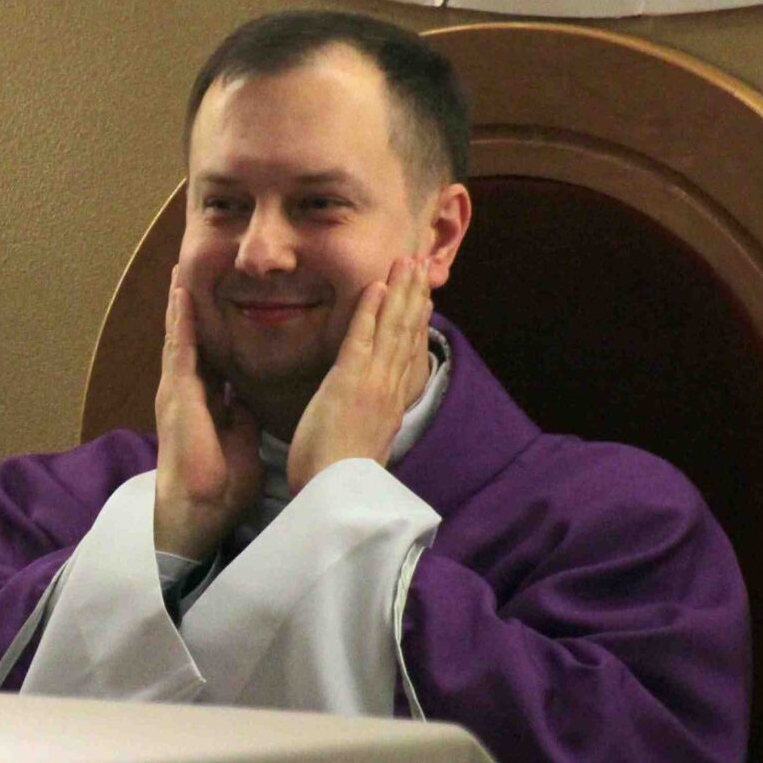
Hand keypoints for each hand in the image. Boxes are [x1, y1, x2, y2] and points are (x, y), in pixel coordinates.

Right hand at [153, 267, 263, 560]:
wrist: (199, 508)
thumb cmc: (221, 487)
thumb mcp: (241, 443)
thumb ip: (242, 420)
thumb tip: (249, 404)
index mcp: (202, 406)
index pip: (207, 361)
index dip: (209, 335)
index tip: (213, 309)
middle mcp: (184, 394)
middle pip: (187, 343)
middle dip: (188, 312)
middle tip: (186, 276)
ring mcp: (176, 391)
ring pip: (179, 338)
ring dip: (179, 306)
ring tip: (179, 274)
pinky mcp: (176, 393)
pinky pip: (178, 347)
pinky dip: (180, 320)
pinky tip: (180, 293)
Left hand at [287, 256, 432, 491]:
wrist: (337, 498)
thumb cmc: (339, 480)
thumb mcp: (363, 445)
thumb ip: (369, 422)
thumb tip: (366, 415)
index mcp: (392, 405)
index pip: (408, 355)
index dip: (417, 323)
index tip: (425, 299)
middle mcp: (389, 390)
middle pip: (407, 334)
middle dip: (415, 297)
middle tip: (421, 265)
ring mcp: (373, 384)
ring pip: (393, 329)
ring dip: (401, 292)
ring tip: (408, 263)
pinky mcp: (351, 383)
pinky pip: (362, 338)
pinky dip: (370, 310)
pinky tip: (377, 285)